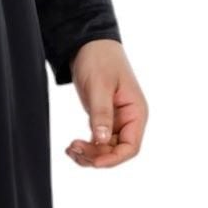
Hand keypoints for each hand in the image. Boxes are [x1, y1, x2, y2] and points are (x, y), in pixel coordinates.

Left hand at [64, 39, 146, 168]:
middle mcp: (129, 120)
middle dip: (96, 156)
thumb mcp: (100, 86)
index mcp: (136, 112)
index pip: (131, 146)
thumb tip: (101, 140)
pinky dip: (86, 146)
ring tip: (70, 149)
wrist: (90, 45)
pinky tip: (72, 147)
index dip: (114, 158)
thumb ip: (101, 114)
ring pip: (106, 149)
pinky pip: (97, 141)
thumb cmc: (100, 60)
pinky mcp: (103, 119)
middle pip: (116, 151)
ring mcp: (116, 121)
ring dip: (89, 154)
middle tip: (74, 149)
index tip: (94, 162)